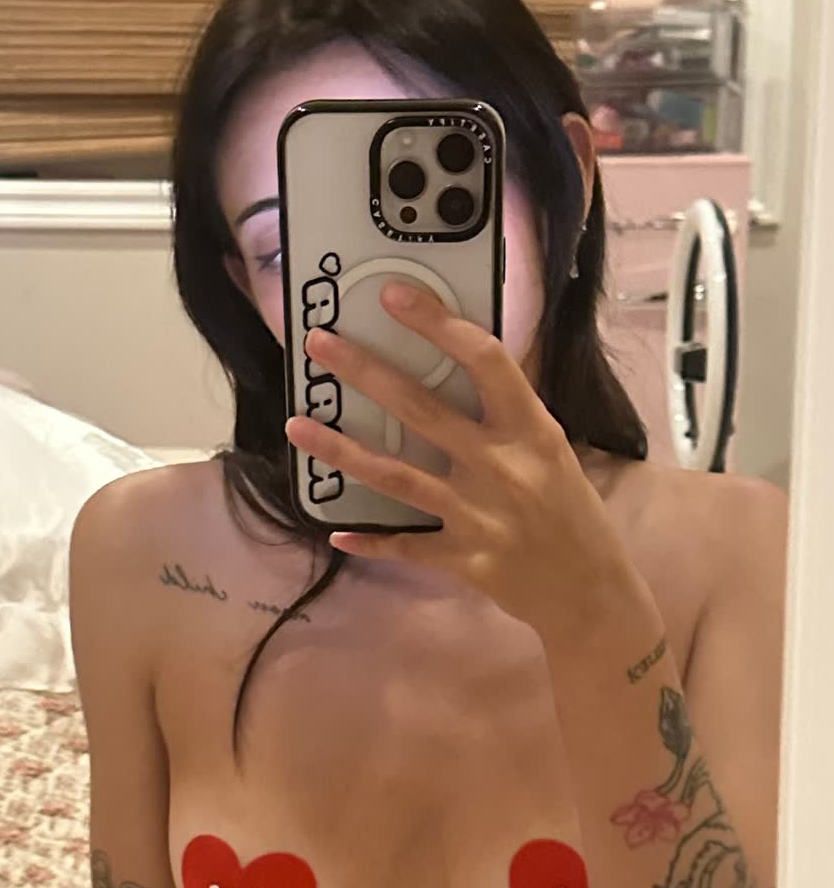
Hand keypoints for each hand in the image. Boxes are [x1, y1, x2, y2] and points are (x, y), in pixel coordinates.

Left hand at [284, 280, 638, 641]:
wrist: (590, 591)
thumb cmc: (571, 511)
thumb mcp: (552, 449)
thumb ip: (509, 412)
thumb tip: (460, 359)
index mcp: (531, 430)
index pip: (484, 361)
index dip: (438, 324)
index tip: (394, 295)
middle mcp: (501, 467)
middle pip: (421, 410)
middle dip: (365, 372)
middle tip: (317, 343)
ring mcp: (478, 516)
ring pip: (396, 476)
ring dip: (341, 451)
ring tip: (297, 425)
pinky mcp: (463, 559)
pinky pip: (406, 547)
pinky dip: (370, 541)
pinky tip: (335, 533)